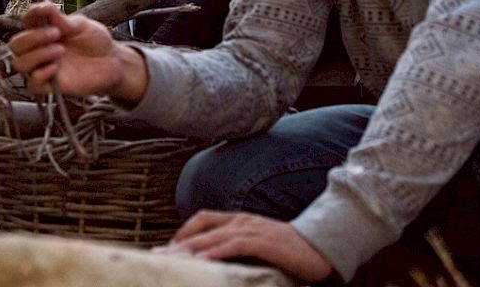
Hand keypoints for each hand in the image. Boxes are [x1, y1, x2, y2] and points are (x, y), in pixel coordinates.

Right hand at [8, 1, 147, 100]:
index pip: (26, 22)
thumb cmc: (96, 42)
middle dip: (32, 37)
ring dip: (37, 55)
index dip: (31, 15)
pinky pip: (33, 84)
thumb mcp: (81, 25)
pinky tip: (55, 68)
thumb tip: (45, 6)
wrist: (113, 62)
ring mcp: (43, 67)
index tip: (45, 10)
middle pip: (15, 45)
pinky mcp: (51, 85)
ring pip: (20, 64)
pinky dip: (40, 75)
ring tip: (60, 50)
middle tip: (55, 33)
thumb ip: (62, 19)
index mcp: (44, 31)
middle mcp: (39, 49)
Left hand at [155, 211, 331, 282]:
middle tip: (158, 256)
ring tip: (173, 259)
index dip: (183, 231)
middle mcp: (242, 220)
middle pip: (202, 227)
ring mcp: (253, 229)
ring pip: (214, 235)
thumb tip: (213, 261)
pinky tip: (204, 260)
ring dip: (191, 247)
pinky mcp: (265, 241)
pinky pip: (235, 245)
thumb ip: (236, 247)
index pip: (202, 218)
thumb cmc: (287, 250)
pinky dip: (217, 251)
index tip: (167, 248)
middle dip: (178, 242)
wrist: (321, 247)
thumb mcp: (257, 244)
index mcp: (238, 219)